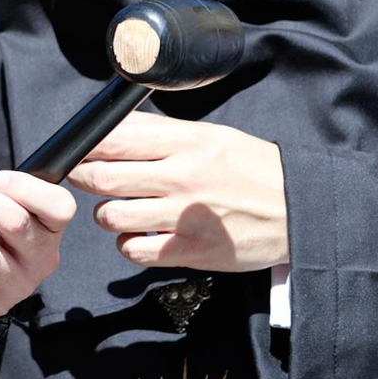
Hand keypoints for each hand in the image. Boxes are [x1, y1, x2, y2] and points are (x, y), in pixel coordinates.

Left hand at [67, 111, 288, 271]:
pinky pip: (135, 251)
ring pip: (112, 216)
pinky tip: (139, 236)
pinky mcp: (192, 250)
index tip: (78, 150)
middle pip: (103, 177)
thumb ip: (163, 133)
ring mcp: (186, 216)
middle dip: (84, 178)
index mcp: (187, 142)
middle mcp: (183, 177)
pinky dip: (128, 245)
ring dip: (106, 215)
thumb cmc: (251, 169)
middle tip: (87, 179)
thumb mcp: (212, 136)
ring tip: (119, 210)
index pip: (116, 138)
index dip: (86, 145)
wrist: (299, 208)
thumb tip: (113, 127)